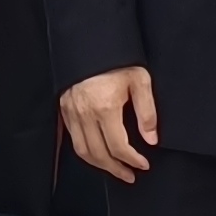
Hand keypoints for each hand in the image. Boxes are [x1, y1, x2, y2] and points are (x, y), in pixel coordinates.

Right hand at [61, 66, 159, 182]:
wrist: (90, 40)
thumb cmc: (117, 58)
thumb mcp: (140, 80)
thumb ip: (147, 111)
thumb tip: (151, 139)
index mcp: (104, 107)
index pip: (118, 146)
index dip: (132, 160)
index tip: (143, 164)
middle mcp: (84, 113)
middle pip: (98, 154)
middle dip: (115, 169)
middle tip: (130, 175)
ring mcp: (71, 112)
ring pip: (82, 150)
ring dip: (99, 165)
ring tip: (115, 170)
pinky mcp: (64, 109)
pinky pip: (73, 139)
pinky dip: (86, 152)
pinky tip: (98, 155)